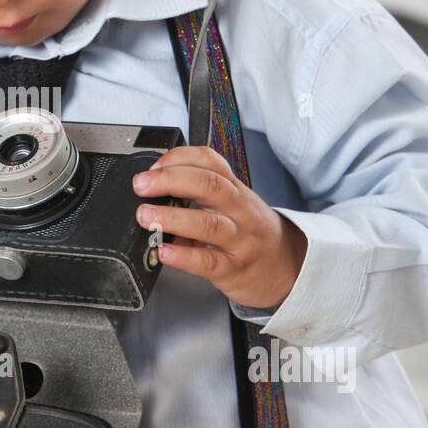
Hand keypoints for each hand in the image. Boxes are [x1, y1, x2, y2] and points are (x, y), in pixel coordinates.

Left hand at [132, 145, 307, 309]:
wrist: (286, 267)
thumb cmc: (250, 232)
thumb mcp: (233, 204)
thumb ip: (200, 193)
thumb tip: (154, 187)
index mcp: (235, 190)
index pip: (210, 162)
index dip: (179, 158)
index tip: (154, 166)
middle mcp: (239, 211)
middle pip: (209, 186)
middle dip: (171, 181)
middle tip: (142, 185)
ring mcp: (238, 241)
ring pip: (209, 224)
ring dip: (172, 218)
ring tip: (146, 217)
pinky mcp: (232, 269)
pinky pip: (208, 261)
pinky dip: (183, 256)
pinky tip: (165, 252)